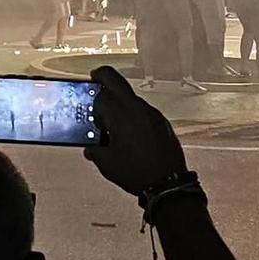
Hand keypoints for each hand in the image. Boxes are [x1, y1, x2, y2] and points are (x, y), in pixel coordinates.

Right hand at [84, 64, 188, 196]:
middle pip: (117, 81)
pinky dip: (134, 113)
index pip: (101, 97)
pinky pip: (143, 110)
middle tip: (95, 77)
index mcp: (121, 117)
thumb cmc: (138, 174)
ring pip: (131, 96)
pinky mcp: (161, 121)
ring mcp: (152, 114)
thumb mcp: (107, 164)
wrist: (168, 184)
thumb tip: (91, 147)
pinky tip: (130, 130)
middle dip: (103, 75)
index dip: (92, 103)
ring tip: (113, 117)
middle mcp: (138, 109)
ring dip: (120, 100)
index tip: (90, 112)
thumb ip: (94, 150)